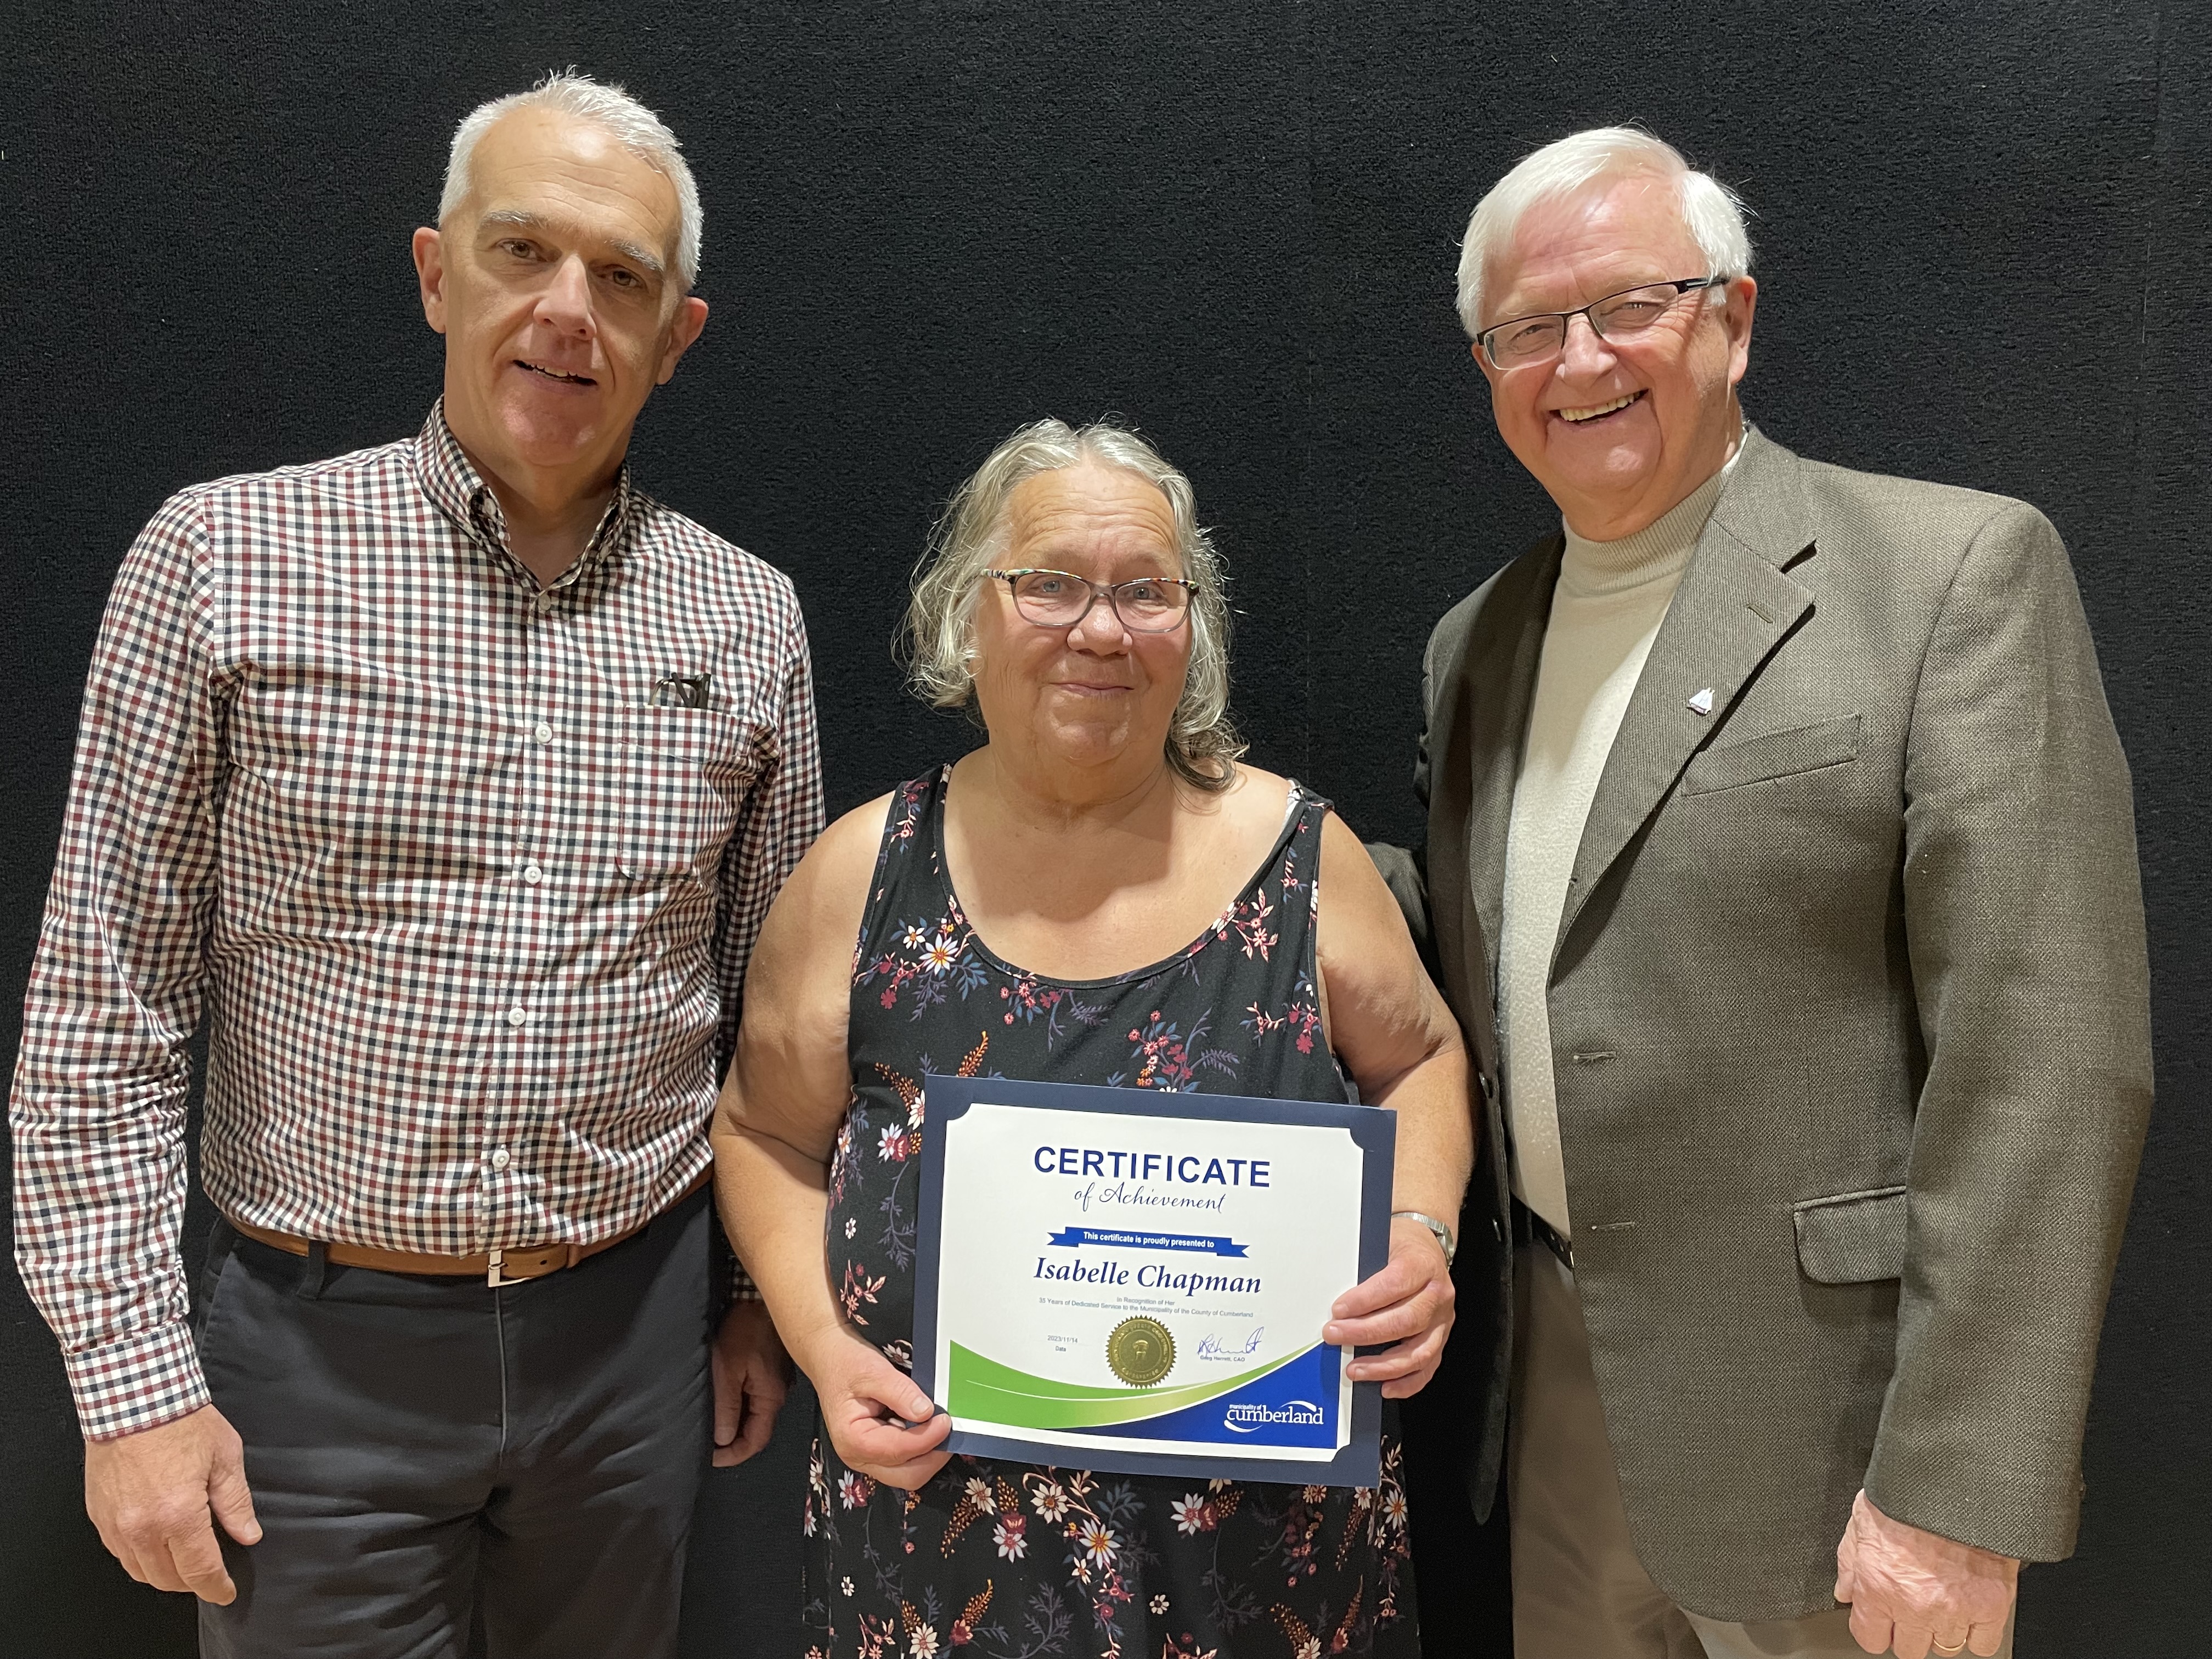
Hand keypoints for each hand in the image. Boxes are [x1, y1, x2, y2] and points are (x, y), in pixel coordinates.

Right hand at [84, 1405, 260, 1603]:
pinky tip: (156, 1545)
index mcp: (179, 1515)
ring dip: (164, 1574)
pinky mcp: (98, 1516)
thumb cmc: (182, 1421)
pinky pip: (119, 1553)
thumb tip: (248, 1535)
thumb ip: (235, 1503)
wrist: (134, 1398)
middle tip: (209, 1575)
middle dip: (192, 1583)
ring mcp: (115, 1525)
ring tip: (184, 1562)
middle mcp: (142, 1528)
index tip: (226, 1592)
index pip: (200, 1570)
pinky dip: (139, 1558)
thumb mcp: (225, 1458)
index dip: (216, 1587)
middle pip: (168, 1579)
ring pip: (140, 1572)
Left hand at [711, 1299, 792, 1466]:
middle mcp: (777, 1394)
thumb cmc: (744, 1330)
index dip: (733, 1455)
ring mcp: (776, 1382)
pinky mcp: (770, 1371)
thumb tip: (723, 1439)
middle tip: (706, 1446)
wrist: (759, 1299)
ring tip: (711, 1426)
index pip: (755, 1441)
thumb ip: (726, 1407)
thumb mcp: (727, 1370)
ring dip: (735, 1424)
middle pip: (756, 1430)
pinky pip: (755, 1399)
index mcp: (770, 1398)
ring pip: (755, 1415)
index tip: (711, 1458)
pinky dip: (739, 1408)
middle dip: (732, 1442)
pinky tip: (723, 1403)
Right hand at [796, 1324, 950, 1490]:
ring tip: (937, 1426)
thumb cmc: (845, 1364)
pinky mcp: (877, 1452)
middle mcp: (859, 1457)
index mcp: (853, 1440)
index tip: (946, 1420)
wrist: (830, 1358)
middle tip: (948, 1428)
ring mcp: (868, 1457)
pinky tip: (924, 1425)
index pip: (900, 1451)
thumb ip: (900, 1392)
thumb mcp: (873, 1371)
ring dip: (929, 1454)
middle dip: (934, 1456)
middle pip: (907, 1475)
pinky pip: (905, 1462)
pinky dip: (921, 1449)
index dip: (928, 1437)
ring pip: (908, 1473)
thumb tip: (926, 1412)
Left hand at [1321, 1216, 1454, 1398]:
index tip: (1338, 1310)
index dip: (1365, 1300)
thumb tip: (1330, 1292)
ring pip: (1418, 1351)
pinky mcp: (1440, 1339)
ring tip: (1354, 1369)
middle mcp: (1438, 1295)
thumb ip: (1363, 1267)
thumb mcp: (1381, 1243)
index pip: (1395, 1284)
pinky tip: (1385, 1386)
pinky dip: (1406, 1382)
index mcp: (1423, 1265)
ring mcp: (1442, 1321)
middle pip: (1405, 1321)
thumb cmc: (1399, 1246)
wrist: (1427, 1248)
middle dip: (1365, 1333)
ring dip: (1383, 1365)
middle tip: (1334, 1335)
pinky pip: (1427, 1367)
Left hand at [1834, 1489, 2017, 1656]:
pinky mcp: (1991, 1606)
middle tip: (1910, 1607)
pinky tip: (1967, 1610)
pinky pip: (1982, 1644)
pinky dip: (1975, 1632)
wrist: (1955, 1481)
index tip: (1879, 1619)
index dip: (1874, 1628)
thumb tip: (1846, 1592)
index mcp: (1879, 1586)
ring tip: (1939, 1602)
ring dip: (1940, 1630)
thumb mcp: (1861, 1521)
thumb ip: (1850, 1563)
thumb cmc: (1907, 1496)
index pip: (1870, 1639)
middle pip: (1909, 1649)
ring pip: (1945, 1648)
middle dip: (1906, 1630)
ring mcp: (1955, 1610)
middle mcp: (1915, 1605)